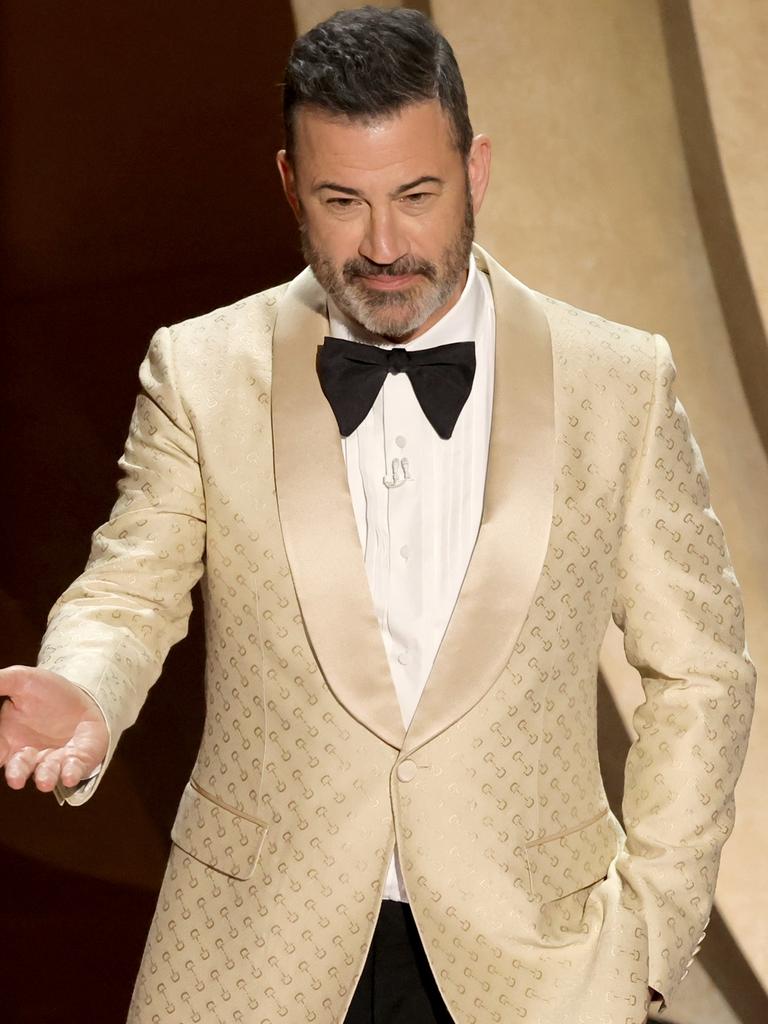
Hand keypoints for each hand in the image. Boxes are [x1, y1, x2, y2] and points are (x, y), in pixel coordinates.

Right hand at [0, 666, 108, 791]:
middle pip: (19, 768)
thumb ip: (1, 683)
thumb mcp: (21, 680)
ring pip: (46, 772)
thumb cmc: (47, 692)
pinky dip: (71, 773)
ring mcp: (54, 760)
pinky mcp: (78, 761)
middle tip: (16, 780)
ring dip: (45, 776)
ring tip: (44, 781)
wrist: (84, 695)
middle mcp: (29, 755)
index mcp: (9, 739)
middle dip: (17, 774)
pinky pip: (74, 769)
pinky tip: (69, 776)